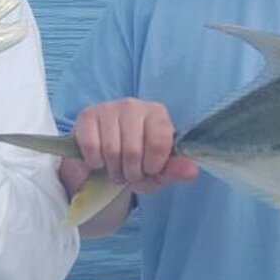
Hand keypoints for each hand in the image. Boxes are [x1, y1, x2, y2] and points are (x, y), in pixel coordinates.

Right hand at [62, 98, 195, 195]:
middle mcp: (133, 105)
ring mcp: (109, 107)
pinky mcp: (87, 114)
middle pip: (133, 151)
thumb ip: (175, 170)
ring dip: (113, 170)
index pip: (159, 143)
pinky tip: (100, 160)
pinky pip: (90, 146)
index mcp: (157, 113)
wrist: (107, 154)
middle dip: (131, 173)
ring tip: (116, 169)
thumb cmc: (138, 159)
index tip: (149, 170)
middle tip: (130, 173)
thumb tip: (191, 171)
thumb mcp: (159, 169)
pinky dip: (95, 163)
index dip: (153, 166)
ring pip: (111, 150)